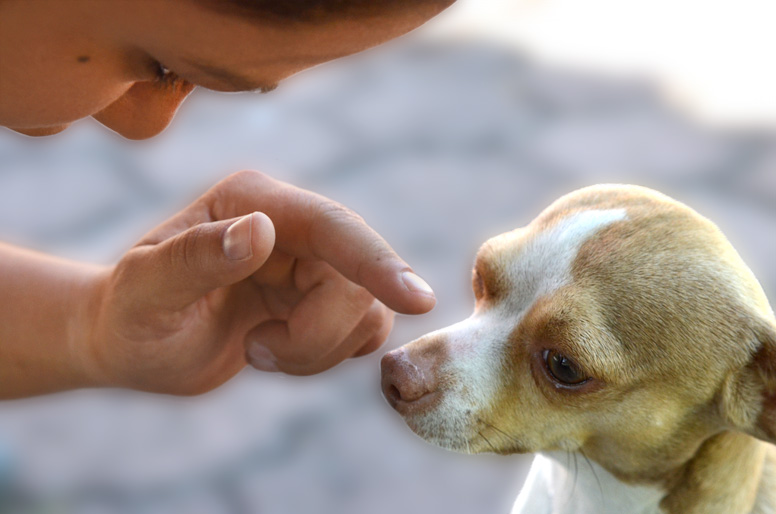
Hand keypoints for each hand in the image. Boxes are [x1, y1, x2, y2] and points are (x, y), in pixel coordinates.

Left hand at [85, 171, 434, 394]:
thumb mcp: (143, 292)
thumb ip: (194, 257)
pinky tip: (277, 354)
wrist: (137, 345)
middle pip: (355, 279)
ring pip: (366, 310)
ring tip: (255, 350)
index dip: (376, 261)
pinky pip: (362, 330)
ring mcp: (312, 263)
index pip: (331, 226)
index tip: (418, 301)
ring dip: (316, 351)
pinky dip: (326, 356)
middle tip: (255, 353)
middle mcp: (291, 224)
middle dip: (316, 335)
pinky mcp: (322, 299)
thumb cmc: (130, 316)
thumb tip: (261, 231)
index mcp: (252, 201)